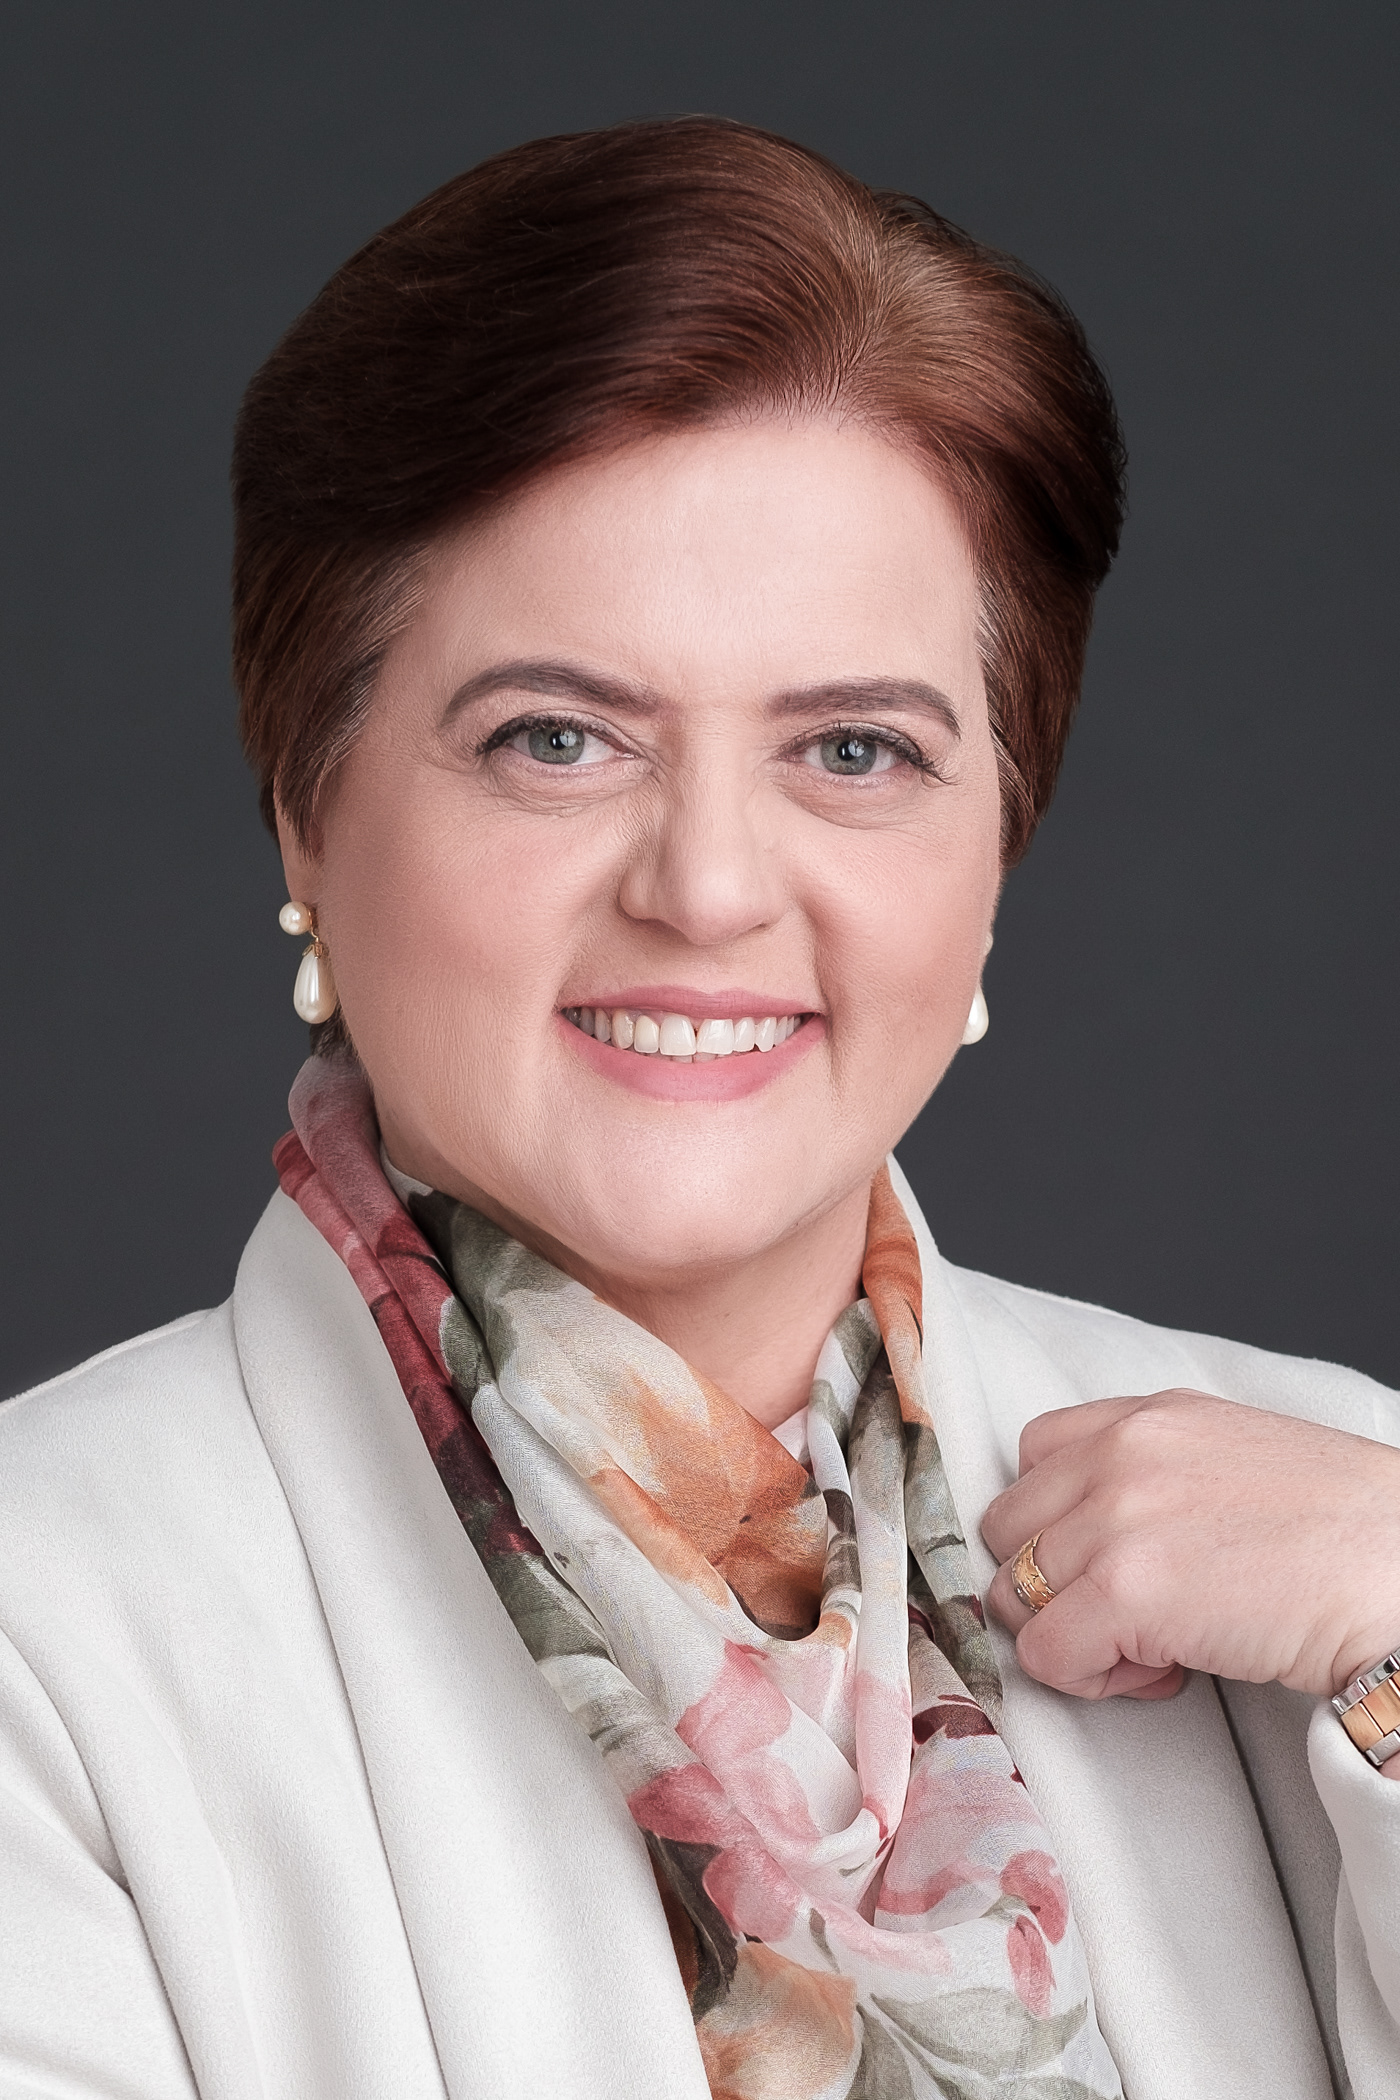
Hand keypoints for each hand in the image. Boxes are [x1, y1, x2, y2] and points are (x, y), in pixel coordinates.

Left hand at [980, 1390, 1399, 1718]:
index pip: (1035, 1455)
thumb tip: (1096, 1539)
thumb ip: (1153, 1473)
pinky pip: (1046, 1653)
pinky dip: (1091, 1679)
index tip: (1108, 1560)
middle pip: (1009, 1528)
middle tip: (1132, 1614)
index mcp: (1147, 1416)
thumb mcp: (1231, 1459)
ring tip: (1154, 1646)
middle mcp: (1119, 1453)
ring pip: (1014, 1593)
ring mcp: (1115, 1519)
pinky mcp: (1124, 1592)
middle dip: (1056, 1580)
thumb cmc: (1343, 1534)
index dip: (1060, 1523)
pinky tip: (1166, 1672)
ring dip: (1072, 1632)